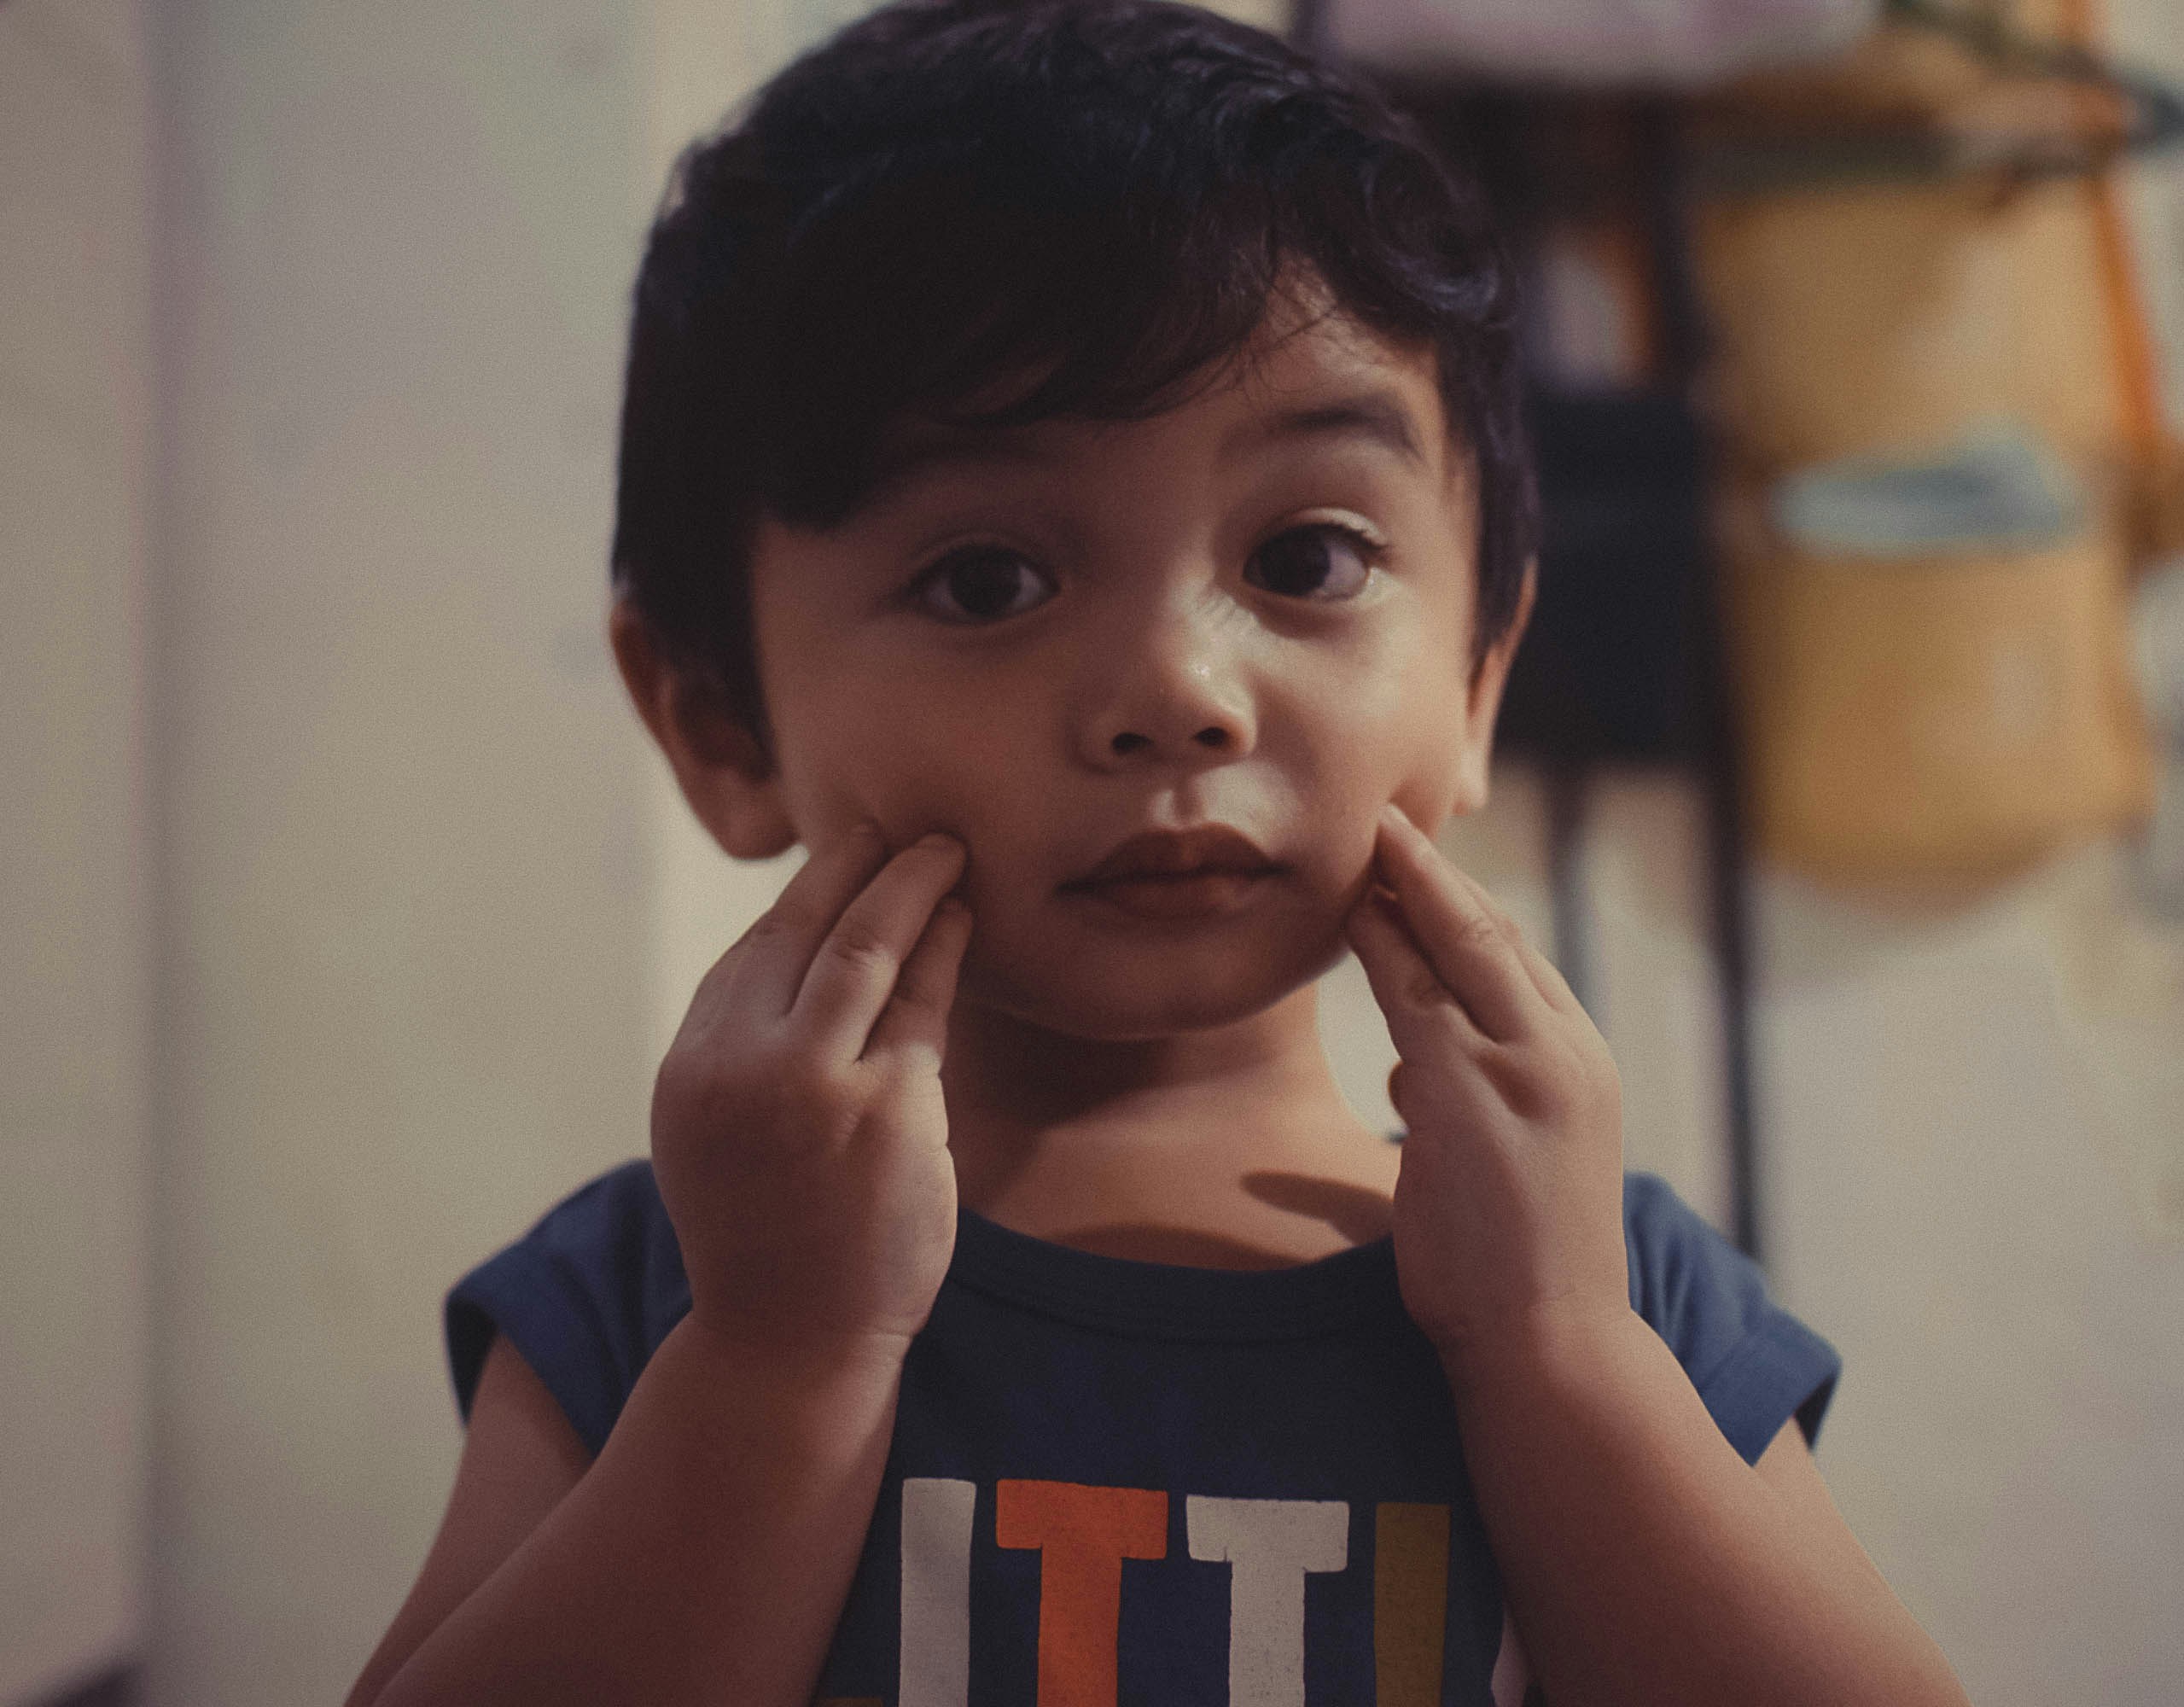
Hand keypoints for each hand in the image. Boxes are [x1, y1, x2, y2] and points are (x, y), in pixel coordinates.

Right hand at [648, 822, 972, 1363]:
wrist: (787, 1341)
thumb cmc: (762, 1235)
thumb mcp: (717, 1132)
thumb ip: (744, 1050)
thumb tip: (801, 957)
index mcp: (692, 1066)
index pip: (753, 952)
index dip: (804, 894)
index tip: (842, 856)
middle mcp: (743, 1064)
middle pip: (805, 929)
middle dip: (856, 865)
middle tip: (895, 827)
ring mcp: (816, 1083)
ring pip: (867, 948)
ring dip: (910, 886)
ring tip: (945, 851)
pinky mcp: (889, 1107)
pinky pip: (921, 1003)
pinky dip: (943, 949)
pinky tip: (962, 920)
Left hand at [1344, 804, 1629, 1376]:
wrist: (1553, 1340)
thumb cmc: (1521, 1270)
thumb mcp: (1509, 1163)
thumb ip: (1467, 1100)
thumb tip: (1409, 1072)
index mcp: (1578, 1067)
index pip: (1520, 965)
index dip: (1466, 910)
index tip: (1423, 871)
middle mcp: (1562, 1053)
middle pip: (1495, 937)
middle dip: (1438, 877)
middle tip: (1390, 824)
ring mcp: (1522, 1068)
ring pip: (1457, 951)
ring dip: (1406, 892)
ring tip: (1366, 844)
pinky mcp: (1471, 1092)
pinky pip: (1415, 996)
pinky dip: (1385, 945)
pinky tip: (1355, 910)